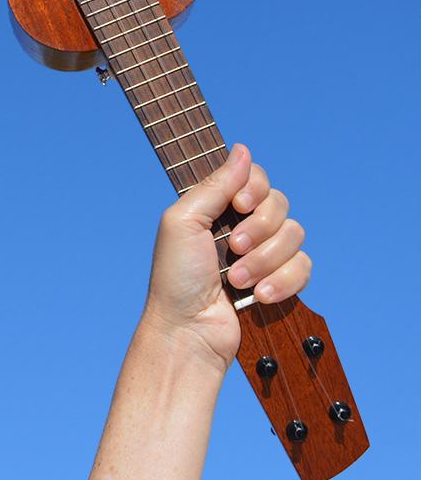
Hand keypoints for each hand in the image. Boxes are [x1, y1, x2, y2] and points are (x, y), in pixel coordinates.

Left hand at [140, 144, 310, 370]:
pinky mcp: (280, 280)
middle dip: (259, 230)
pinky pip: (304, 266)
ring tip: (238, 280)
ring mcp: (263, 252)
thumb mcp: (183, 221)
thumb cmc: (176, 276)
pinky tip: (259, 296)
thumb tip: (242, 148)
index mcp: (217, 205)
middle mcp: (242, 224)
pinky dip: (282, 281)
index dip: (255, 187)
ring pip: (295, 235)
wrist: (189, 331)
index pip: (255, 176)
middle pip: (279, 203)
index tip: (239, 205)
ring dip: (265, 261)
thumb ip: (214, 185)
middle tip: (232, 249)